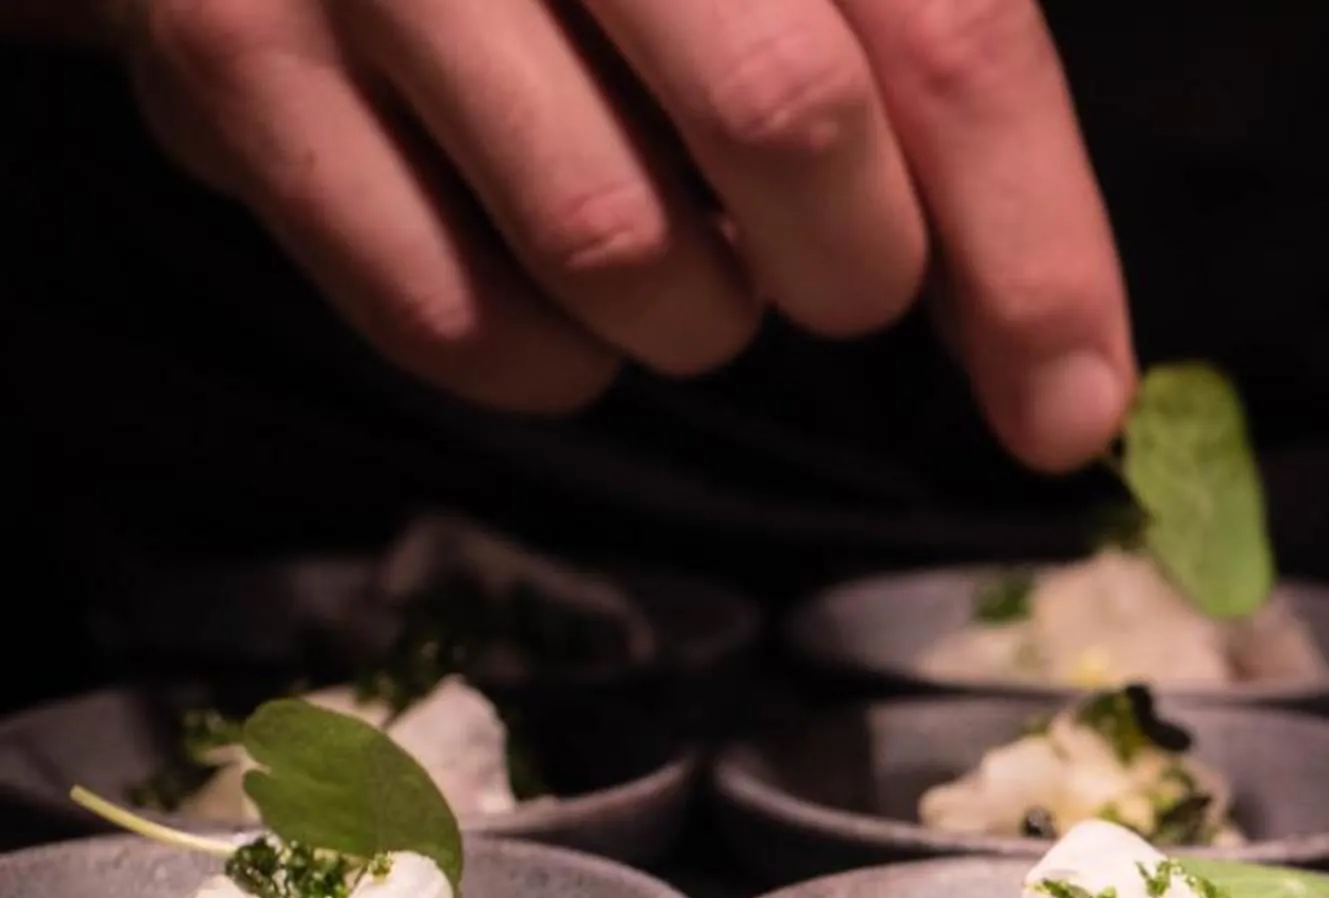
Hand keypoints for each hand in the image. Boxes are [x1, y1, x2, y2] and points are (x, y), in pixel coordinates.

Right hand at [111, 0, 1133, 464]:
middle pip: (789, 124)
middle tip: (834, 262)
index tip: (1070, 405)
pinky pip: (457, 322)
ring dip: (698, 310)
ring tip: (673, 230)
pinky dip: (551, 356)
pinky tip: (551, 272)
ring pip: (620, 250)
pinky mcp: (236, 65)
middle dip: (853, 264)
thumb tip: (1064, 377)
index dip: (1031, 247)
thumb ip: (931, 67)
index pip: (945, 34)